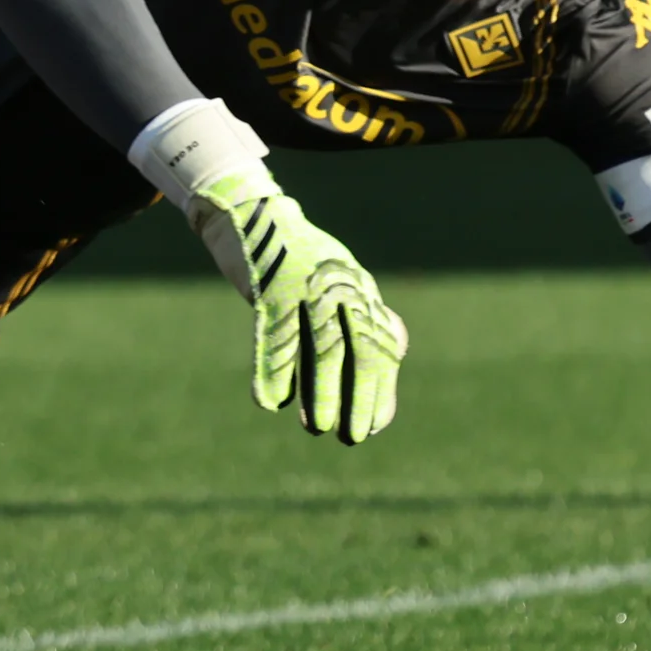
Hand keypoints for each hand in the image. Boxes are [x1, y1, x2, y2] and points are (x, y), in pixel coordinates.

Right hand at [194, 173, 405, 441]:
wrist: (253, 214)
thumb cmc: (299, 256)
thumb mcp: (344, 277)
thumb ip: (370, 310)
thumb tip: (397, 349)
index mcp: (360, 291)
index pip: (382, 348)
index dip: (381, 390)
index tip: (374, 426)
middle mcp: (342, 288)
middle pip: (361, 351)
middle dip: (360, 398)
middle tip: (353, 436)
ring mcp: (307, 287)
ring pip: (322, 348)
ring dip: (322, 393)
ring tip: (319, 428)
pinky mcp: (271, 286)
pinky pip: (276, 337)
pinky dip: (274, 372)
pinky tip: (272, 403)